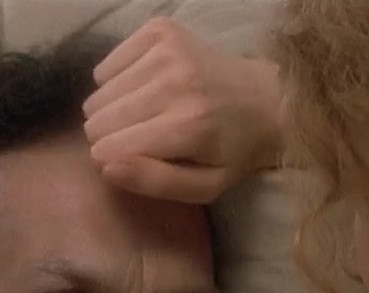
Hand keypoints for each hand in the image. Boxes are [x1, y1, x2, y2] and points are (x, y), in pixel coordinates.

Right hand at [83, 17, 282, 203]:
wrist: (270, 99)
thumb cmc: (236, 151)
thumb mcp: (205, 186)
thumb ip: (156, 182)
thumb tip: (106, 167)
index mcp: (186, 126)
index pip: (107, 149)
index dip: (111, 161)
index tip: (131, 162)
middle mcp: (174, 82)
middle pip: (99, 120)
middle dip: (109, 136)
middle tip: (140, 138)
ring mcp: (167, 51)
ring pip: (100, 93)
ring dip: (114, 109)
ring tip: (146, 114)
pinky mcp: (161, 30)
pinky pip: (107, 65)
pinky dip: (116, 80)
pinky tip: (143, 88)